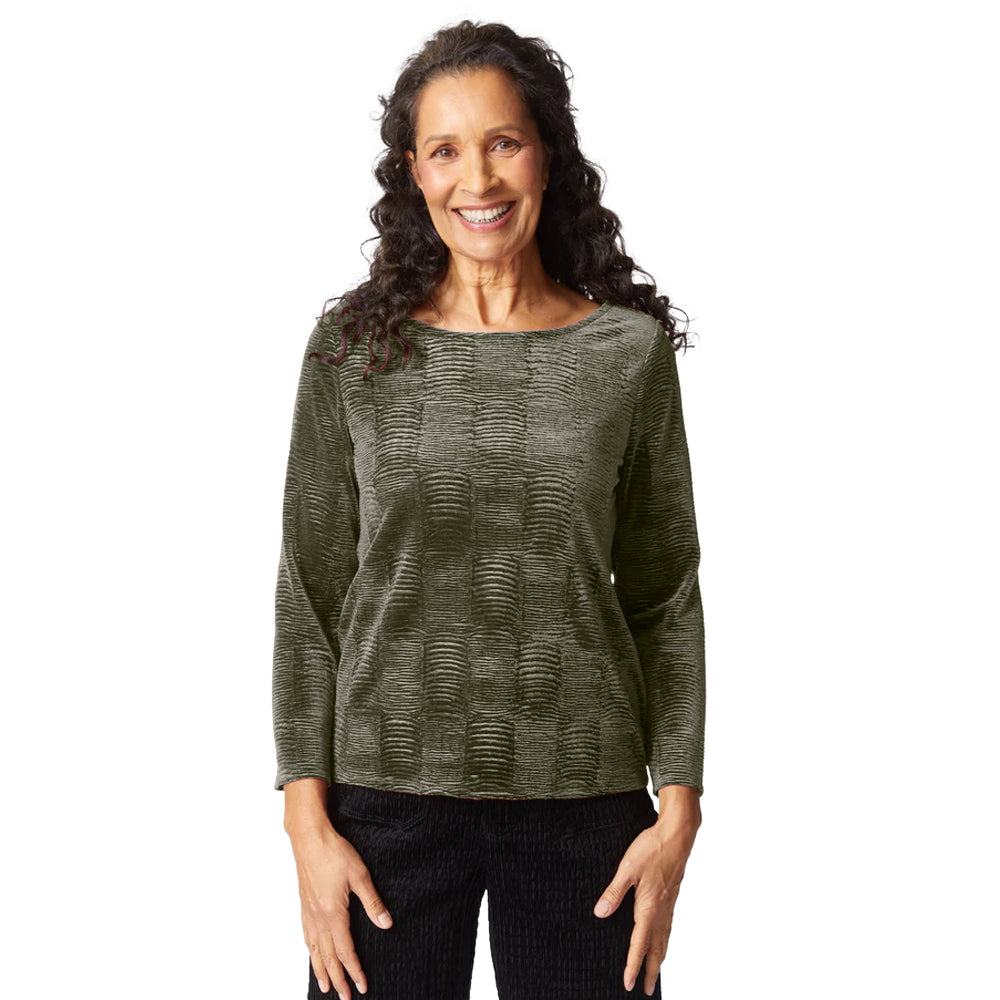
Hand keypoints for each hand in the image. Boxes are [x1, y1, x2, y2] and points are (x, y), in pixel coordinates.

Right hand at [287, 821, 393, 998]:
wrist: (309, 837)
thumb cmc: (334, 852)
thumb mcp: (360, 875)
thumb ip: (373, 902)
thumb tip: (386, 924)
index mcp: (333, 914)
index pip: (345, 951)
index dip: (354, 970)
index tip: (362, 987)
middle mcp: (318, 918)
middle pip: (328, 956)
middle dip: (337, 978)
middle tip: (345, 998)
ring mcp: (308, 912)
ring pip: (314, 949)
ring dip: (320, 969)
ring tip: (325, 986)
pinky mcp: (304, 904)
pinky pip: (306, 935)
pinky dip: (309, 951)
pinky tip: (311, 953)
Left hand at [592, 794, 700, 994]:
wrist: (678, 835)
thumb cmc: (652, 848)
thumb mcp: (627, 868)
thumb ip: (614, 892)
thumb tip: (600, 913)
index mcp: (649, 907)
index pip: (639, 944)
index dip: (632, 965)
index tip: (628, 984)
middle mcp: (661, 911)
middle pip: (656, 948)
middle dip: (649, 970)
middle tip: (645, 989)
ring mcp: (669, 904)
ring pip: (665, 939)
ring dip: (658, 958)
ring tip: (654, 972)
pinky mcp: (672, 896)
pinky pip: (669, 927)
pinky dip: (665, 941)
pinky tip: (662, 939)